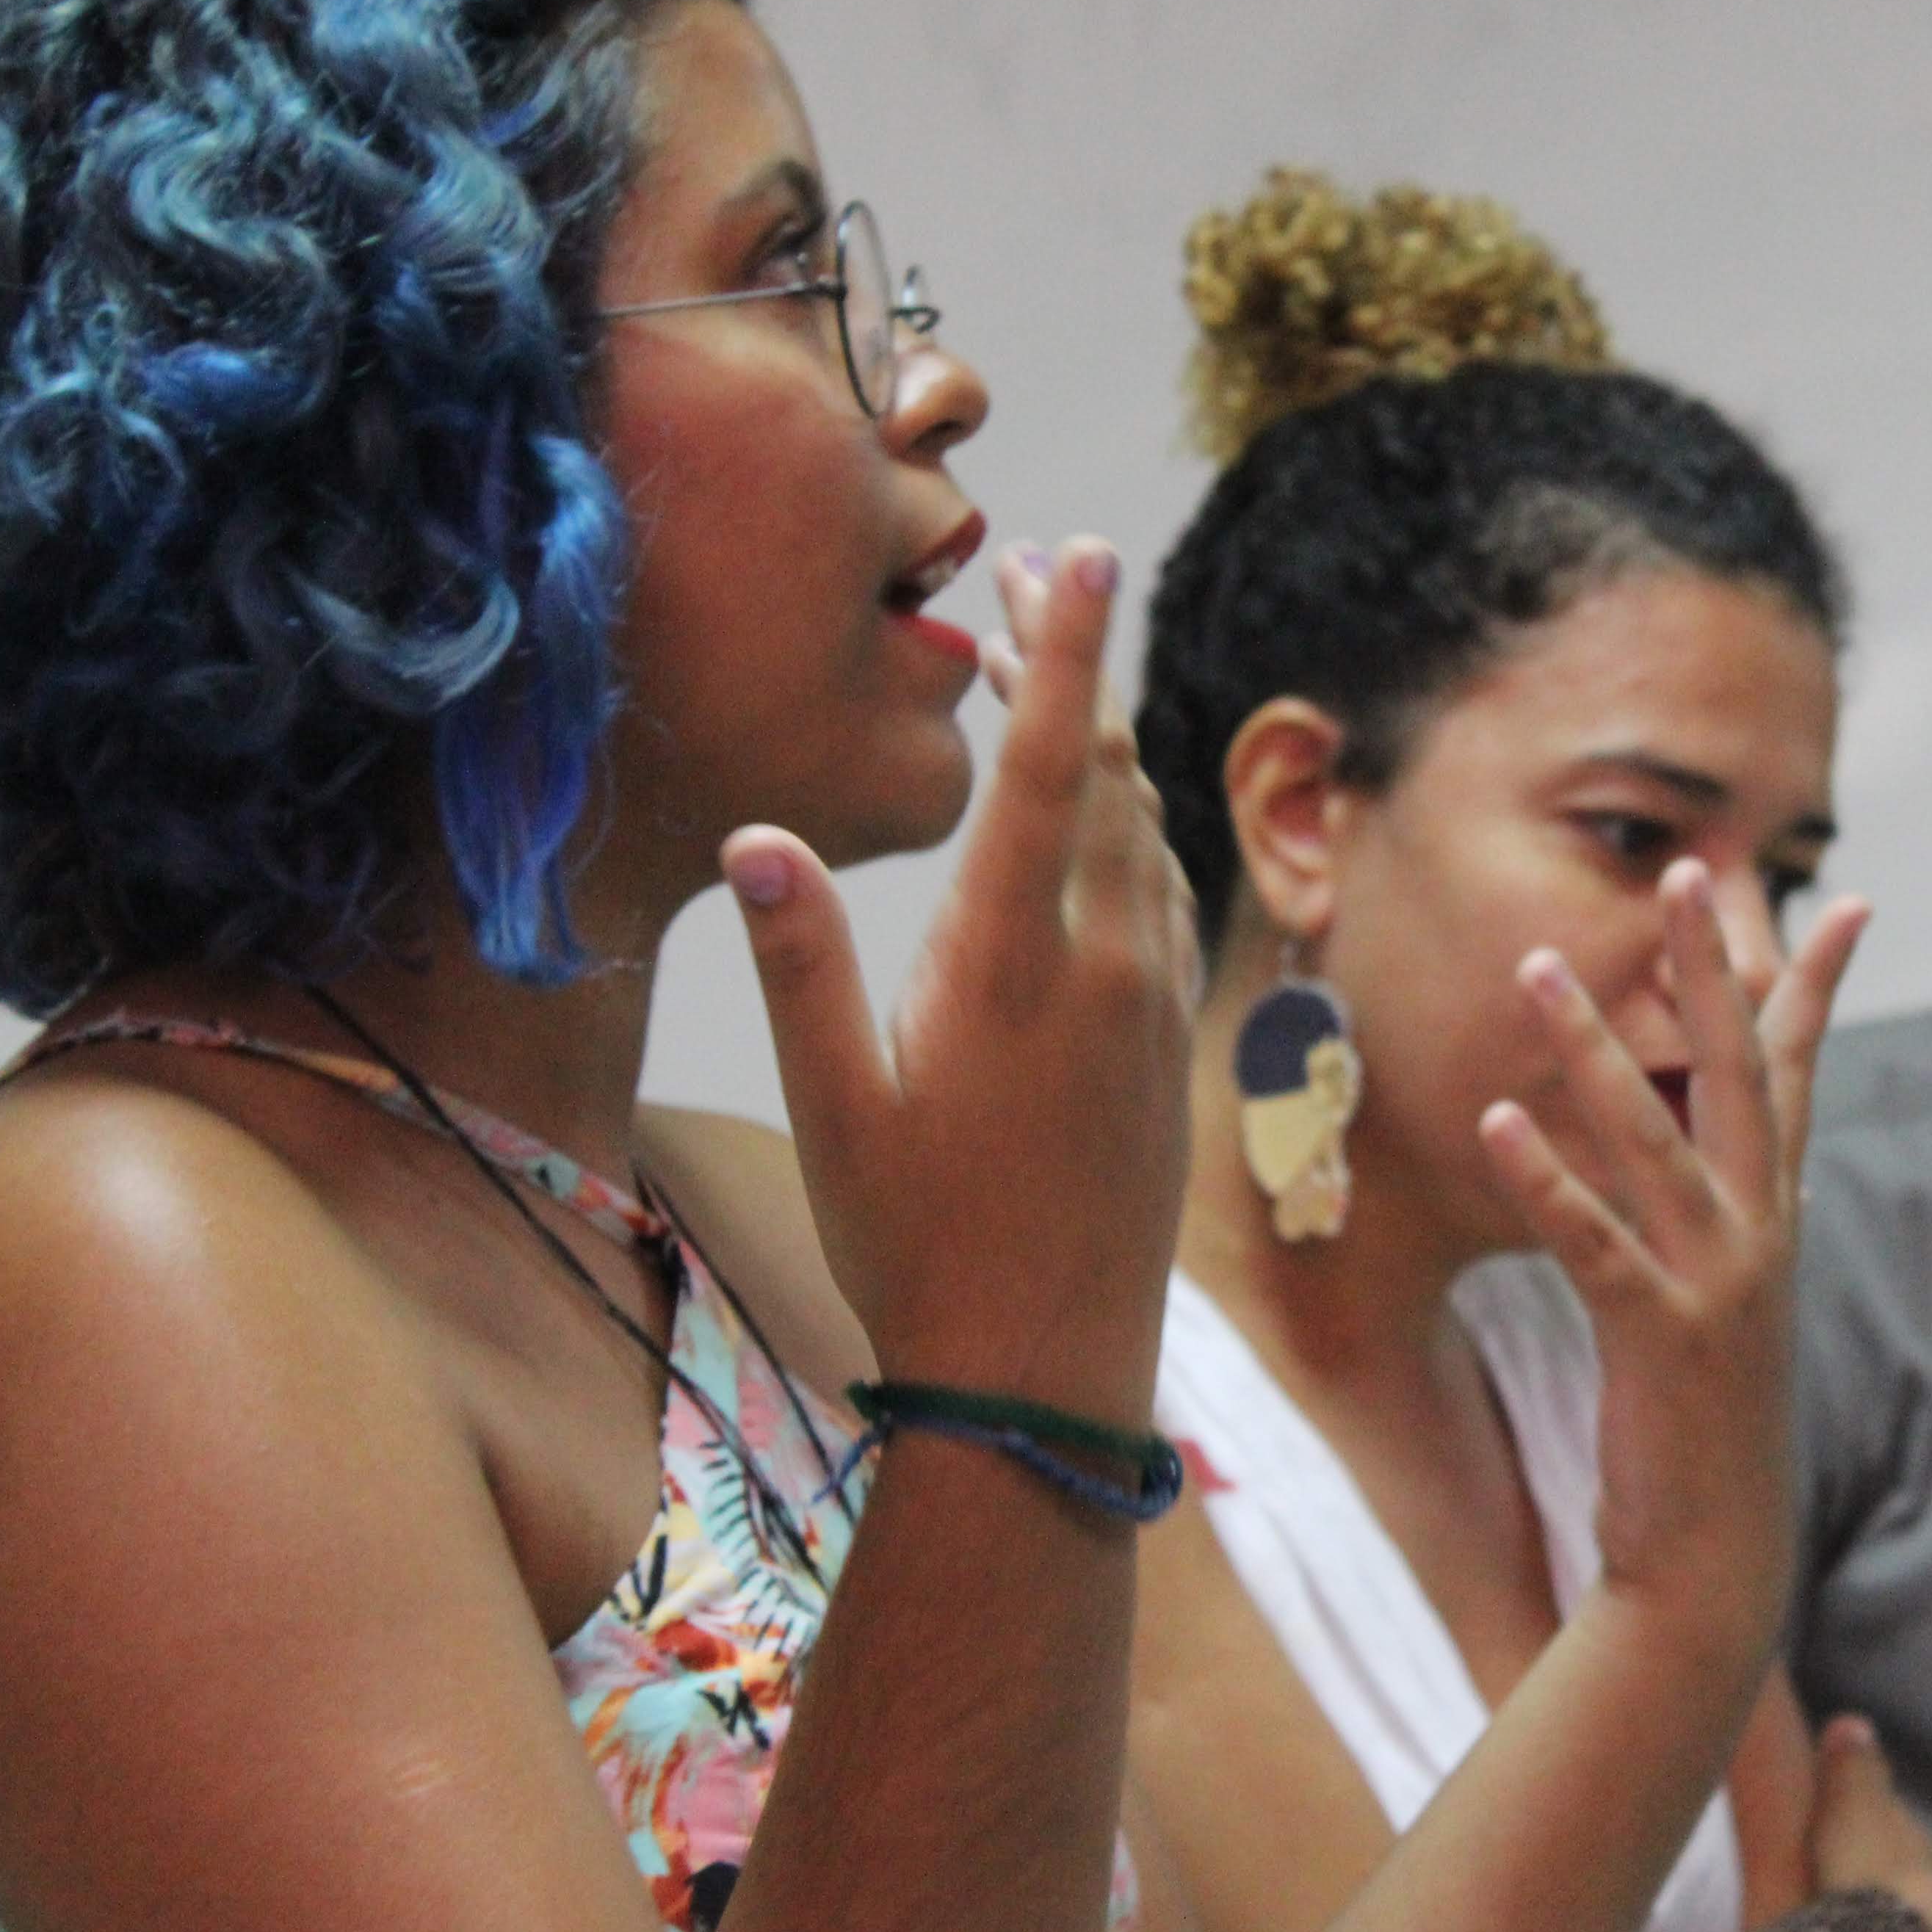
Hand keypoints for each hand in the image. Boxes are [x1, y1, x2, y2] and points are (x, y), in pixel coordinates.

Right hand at [724, 537, 1198, 1426]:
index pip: (1045, 769)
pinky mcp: (1174, 1043)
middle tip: (1033, 587)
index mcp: (1012, 966)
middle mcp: (1105, 967)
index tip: (1078, 558)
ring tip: (1045, 692)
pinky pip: (1165, 898)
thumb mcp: (834, 1110)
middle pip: (1108, 775)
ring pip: (1145, 832)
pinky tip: (1095, 828)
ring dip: (1103, 752)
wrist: (1049, 1373)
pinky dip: (1129, 833)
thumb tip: (758, 833)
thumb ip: (800, 964)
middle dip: (1073, 672)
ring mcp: (1153, 1005)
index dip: (1062, 653)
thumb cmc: (917, 1247)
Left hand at [1477, 862, 1867, 1648]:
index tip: (1844, 901)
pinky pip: (1594, 1239)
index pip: (1797, 1079)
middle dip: (1710, 967)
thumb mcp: (1722, 1308)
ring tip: (1536, 966)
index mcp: (1774, 1223)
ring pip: (1650, 1136)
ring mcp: (1717, 1284)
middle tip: (1687, 869)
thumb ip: (1715, 1228)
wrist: (1717, 1559)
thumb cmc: (1704, 1429)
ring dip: (1588, 1046)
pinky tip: (1498, 1118)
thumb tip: (1701, 1162)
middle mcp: (1760, 1236)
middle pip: (1736, 1072)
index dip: (1815, 988)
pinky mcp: (1659, 1336)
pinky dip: (1546, 1177)